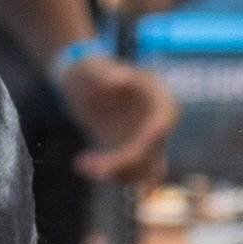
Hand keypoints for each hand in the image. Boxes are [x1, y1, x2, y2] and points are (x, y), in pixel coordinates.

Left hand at [59, 48, 174, 183]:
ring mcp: (149, 141)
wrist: (85, 83)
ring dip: (115, 175)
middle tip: (86, 167)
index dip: (143, 145)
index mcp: (160, 100)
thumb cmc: (91, 71)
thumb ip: (103, 73)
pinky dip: (110, 175)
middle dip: (121, 165)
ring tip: (82, 164)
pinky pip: (130, 174)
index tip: (118, 156)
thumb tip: (115, 82)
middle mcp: (160, 124)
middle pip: (151, 155)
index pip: (159, 127)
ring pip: (144, 172)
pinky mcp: (134, 153)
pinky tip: (83, 165)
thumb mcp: (92, 68)